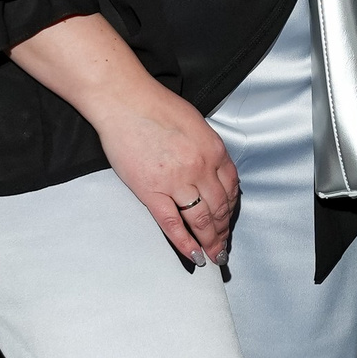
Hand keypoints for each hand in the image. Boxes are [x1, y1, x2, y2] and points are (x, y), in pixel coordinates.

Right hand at [99, 86, 239, 265]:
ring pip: (201, 220)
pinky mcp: (152, 191)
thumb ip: (208, 150)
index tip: (229, 221)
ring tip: (213, 255)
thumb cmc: (156, 106)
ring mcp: (177, 182)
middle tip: (223, 247)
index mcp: (214, 150)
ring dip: (210, 242)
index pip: (231, 189)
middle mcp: (200, 168)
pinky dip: (185, 243)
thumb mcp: (196, 124)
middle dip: (223, 232)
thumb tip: (214, 173)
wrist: (125, 101)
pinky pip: (173, 224)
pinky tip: (193, 255)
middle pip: (219, 209)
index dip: (231, 210)